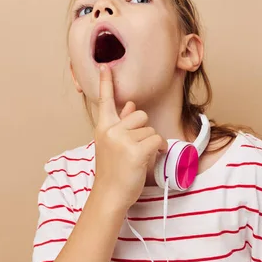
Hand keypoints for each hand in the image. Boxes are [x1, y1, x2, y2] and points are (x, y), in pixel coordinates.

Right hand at [92, 65, 167, 211]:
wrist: (109, 195)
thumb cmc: (112, 171)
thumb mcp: (111, 144)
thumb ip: (120, 123)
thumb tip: (130, 104)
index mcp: (103, 127)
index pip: (105, 100)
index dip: (106, 83)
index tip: (105, 66)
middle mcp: (111, 130)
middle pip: (140, 114)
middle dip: (143, 129)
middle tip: (135, 147)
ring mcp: (122, 140)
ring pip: (149, 129)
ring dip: (150, 142)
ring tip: (139, 156)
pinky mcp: (136, 150)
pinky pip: (157, 139)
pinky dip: (158, 148)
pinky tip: (151, 157)